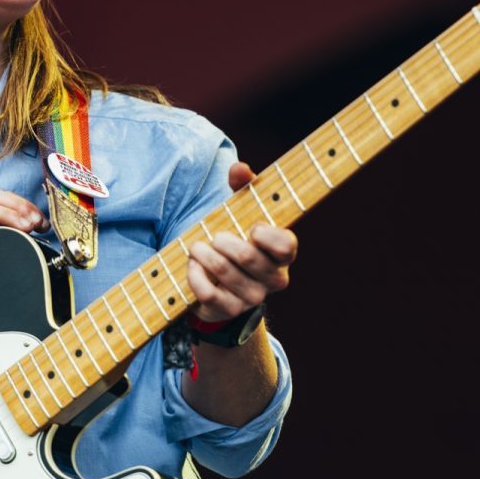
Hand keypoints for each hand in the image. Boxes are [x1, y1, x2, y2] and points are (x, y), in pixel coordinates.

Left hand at [185, 161, 296, 324]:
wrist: (220, 283)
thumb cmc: (235, 238)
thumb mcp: (241, 210)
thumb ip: (243, 186)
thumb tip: (239, 168)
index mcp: (283, 254)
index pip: (286, 246)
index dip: (266, 235)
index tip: (251, 227)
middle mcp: (274, 279)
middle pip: (248, 256)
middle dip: (223, 240)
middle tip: (213, 235)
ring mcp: (252, 298)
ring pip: (224, 271)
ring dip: (203, 254)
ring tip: (196, 246)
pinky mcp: (228, 310)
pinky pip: (208, 292)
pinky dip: (194, 274)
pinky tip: (193, 265)